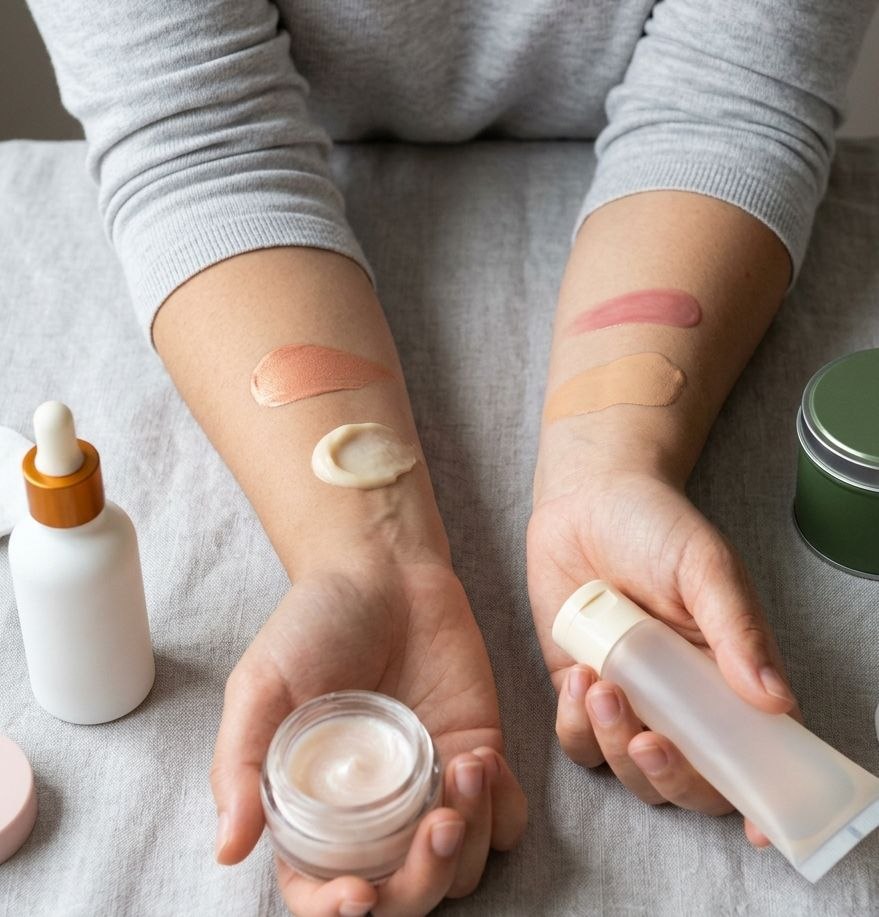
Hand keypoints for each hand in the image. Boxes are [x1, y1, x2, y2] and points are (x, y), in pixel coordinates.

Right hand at [210, 557, 526, 916]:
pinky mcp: (476, 754)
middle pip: (402, 896)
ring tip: (463, 769)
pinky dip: (503, 811)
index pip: (318, 891)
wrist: (383, 571)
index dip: (333, 911)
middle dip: (422, 883)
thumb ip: (240, 763)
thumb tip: (228, 850)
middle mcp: (373, 813)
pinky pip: (506, 820)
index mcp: (312, 808)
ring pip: (462, 868)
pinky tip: (484, 761)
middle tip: (436, 827)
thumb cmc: (314, 623)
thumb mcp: (261, 686)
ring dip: (469, 843)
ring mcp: (428, 788)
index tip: (358, 896)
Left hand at [527, 468, 797, 845]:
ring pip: (627, 769)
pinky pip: (577, 739)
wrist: (587, 500)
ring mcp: (627, 698)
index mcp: (727, 678)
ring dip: (614, 745)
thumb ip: (737, 630)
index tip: (755, 827)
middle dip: (667, 776)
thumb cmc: (656, 526)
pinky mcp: (578, 688)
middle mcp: (679, 700)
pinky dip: (575, 725)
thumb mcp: (706, 568)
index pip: (752, 754)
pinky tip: (575, 675)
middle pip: (685, 780)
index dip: (755, 796)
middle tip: (648, 739)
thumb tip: (778, 702)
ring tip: (600, 684)